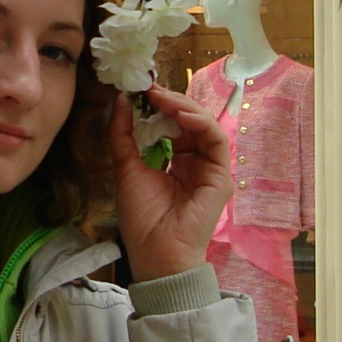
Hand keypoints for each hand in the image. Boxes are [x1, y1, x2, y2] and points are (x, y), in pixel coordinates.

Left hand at [109, 84, 231, 283]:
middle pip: (189, 121)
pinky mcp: (220, 175)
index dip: (159, 106)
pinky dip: (200, 123)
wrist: (156, 253)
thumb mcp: (126, 168)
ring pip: (204, 125)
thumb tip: (120, 101)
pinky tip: (181, 115)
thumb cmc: (142, 219)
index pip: (172, 125)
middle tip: (150, 88)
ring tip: (162, 98)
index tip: (140, 91)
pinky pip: (215, 140)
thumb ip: (123, 135)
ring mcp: (209, 168)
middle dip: (170, 101)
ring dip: (183, 107)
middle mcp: (195, 162)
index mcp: (175, 161)